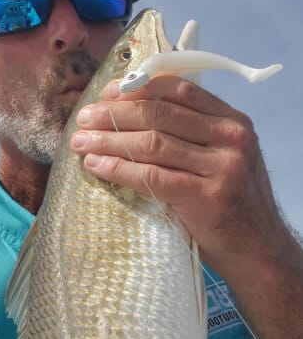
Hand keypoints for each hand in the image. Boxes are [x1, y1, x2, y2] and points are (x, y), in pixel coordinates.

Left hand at [70, 75, 290, 275]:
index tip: (107, 93)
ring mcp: (221, 166)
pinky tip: (95, 166)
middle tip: (84, 119)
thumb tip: (131, 110)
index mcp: (231, 120)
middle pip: (159, 113)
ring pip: (151, 143)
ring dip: (108, 140)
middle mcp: (230, 137)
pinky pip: (151, 176)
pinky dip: (118, 169)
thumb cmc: (228, 199)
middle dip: (114, 114)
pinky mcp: (206, 196)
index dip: (137, 88)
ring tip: (80, 142)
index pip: (178, 90)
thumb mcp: (219, 155)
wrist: (258, 250)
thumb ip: (190, 131)